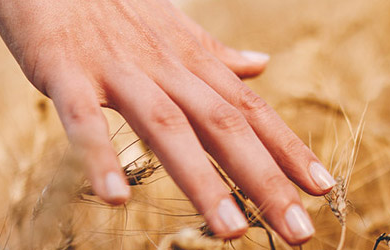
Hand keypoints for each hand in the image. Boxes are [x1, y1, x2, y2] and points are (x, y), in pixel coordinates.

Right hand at [0, 0, 335, 243]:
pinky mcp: (66, 72)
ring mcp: (116, 69)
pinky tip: (116, 200)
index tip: (323, 188)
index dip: (287, 149)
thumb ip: (212, 55)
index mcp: (189, 59)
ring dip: (202, 181)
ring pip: (166, 127)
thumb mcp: (168, 25)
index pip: (249, 109)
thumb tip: (260, 67)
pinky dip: (100, 157)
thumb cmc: (105, 0)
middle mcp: (163, 66)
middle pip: (223, 125)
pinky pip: (83, 120)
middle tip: (298, 232)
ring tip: (232, 232)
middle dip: (264, 180)